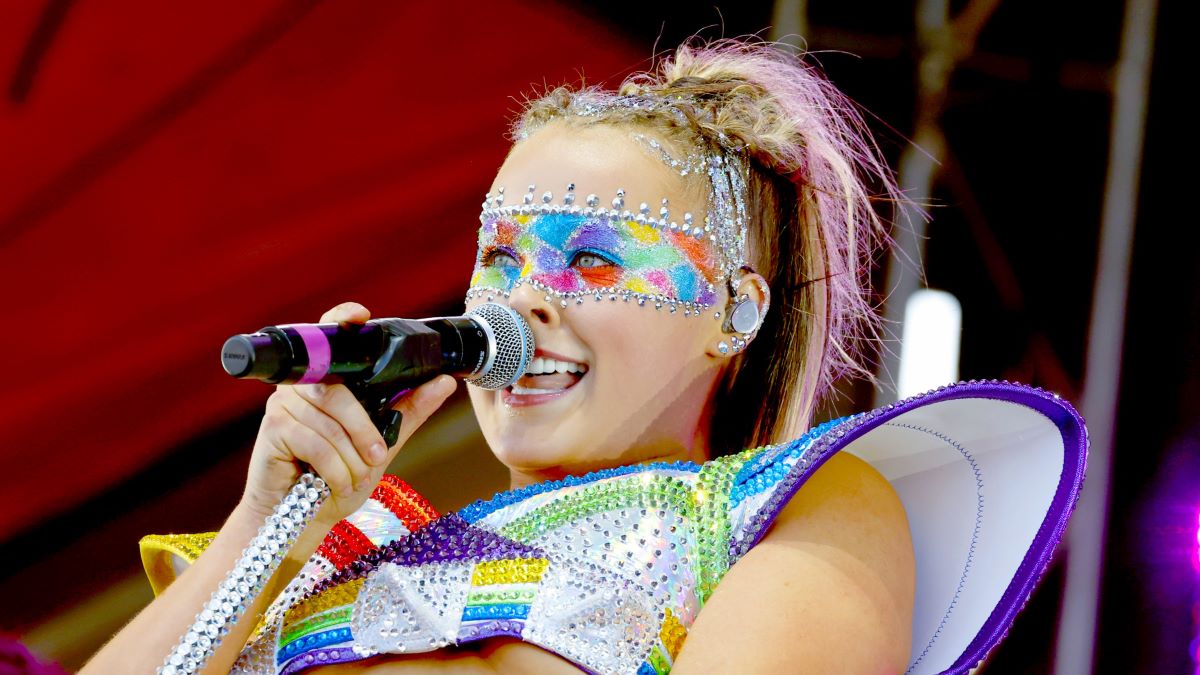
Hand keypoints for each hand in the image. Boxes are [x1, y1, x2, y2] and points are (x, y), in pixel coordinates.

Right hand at [239, 301, 456, 525]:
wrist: (301, 522)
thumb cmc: (336, 480)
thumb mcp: (382, 444)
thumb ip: (409, 411)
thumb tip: (444, 382)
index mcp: (328, 381)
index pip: (330, 337)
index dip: (342, 319)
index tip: (361, 315)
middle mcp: (301, 386)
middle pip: (341, 394)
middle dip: (366, 432)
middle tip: (375, 458)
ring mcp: (282, 405)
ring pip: (332, 425)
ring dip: (351, 460)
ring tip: (351, 478)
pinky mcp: (272, 430)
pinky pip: (317, 444)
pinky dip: (335, 471)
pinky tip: (334, 484)